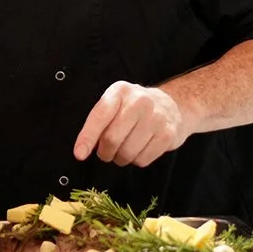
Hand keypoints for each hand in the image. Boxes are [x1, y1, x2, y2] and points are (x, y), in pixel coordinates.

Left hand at [71, 81, 192, 167]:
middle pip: (112, 139)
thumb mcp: (116, 104)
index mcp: (120, 91)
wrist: (173, 106)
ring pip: (127, 153)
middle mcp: (140, 101)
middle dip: (105, 152)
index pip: (100, 116)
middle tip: (107, 152)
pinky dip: (137, 160)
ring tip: (124, 150)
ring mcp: (156, 117)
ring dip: (121, 158)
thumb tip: (83, 149)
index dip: (87, 137)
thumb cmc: (135, 108)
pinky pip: (143, 160)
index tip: (79, 154)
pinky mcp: (168, 134)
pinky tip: (140, 149)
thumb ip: (100, 122)